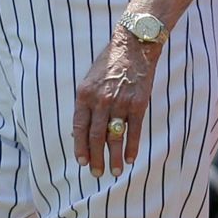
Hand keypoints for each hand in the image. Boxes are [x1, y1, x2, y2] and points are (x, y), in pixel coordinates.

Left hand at [72, 26, 161, 178]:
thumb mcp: (91, 79)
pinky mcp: (138, 103)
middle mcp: (100, 100)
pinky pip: (133, 130)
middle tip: (96, 173)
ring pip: (114, 137)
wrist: (134, 45)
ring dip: (113, 157)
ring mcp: (120, 102)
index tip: (82, 162)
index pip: (79, 127)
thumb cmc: (110, 62)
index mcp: (84, 94)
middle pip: (96, 136)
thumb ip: (86, 103)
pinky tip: (129, 158)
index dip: (80, 147)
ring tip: (113, 172)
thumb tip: (81, 129)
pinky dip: (131, 147)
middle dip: (96, 157)